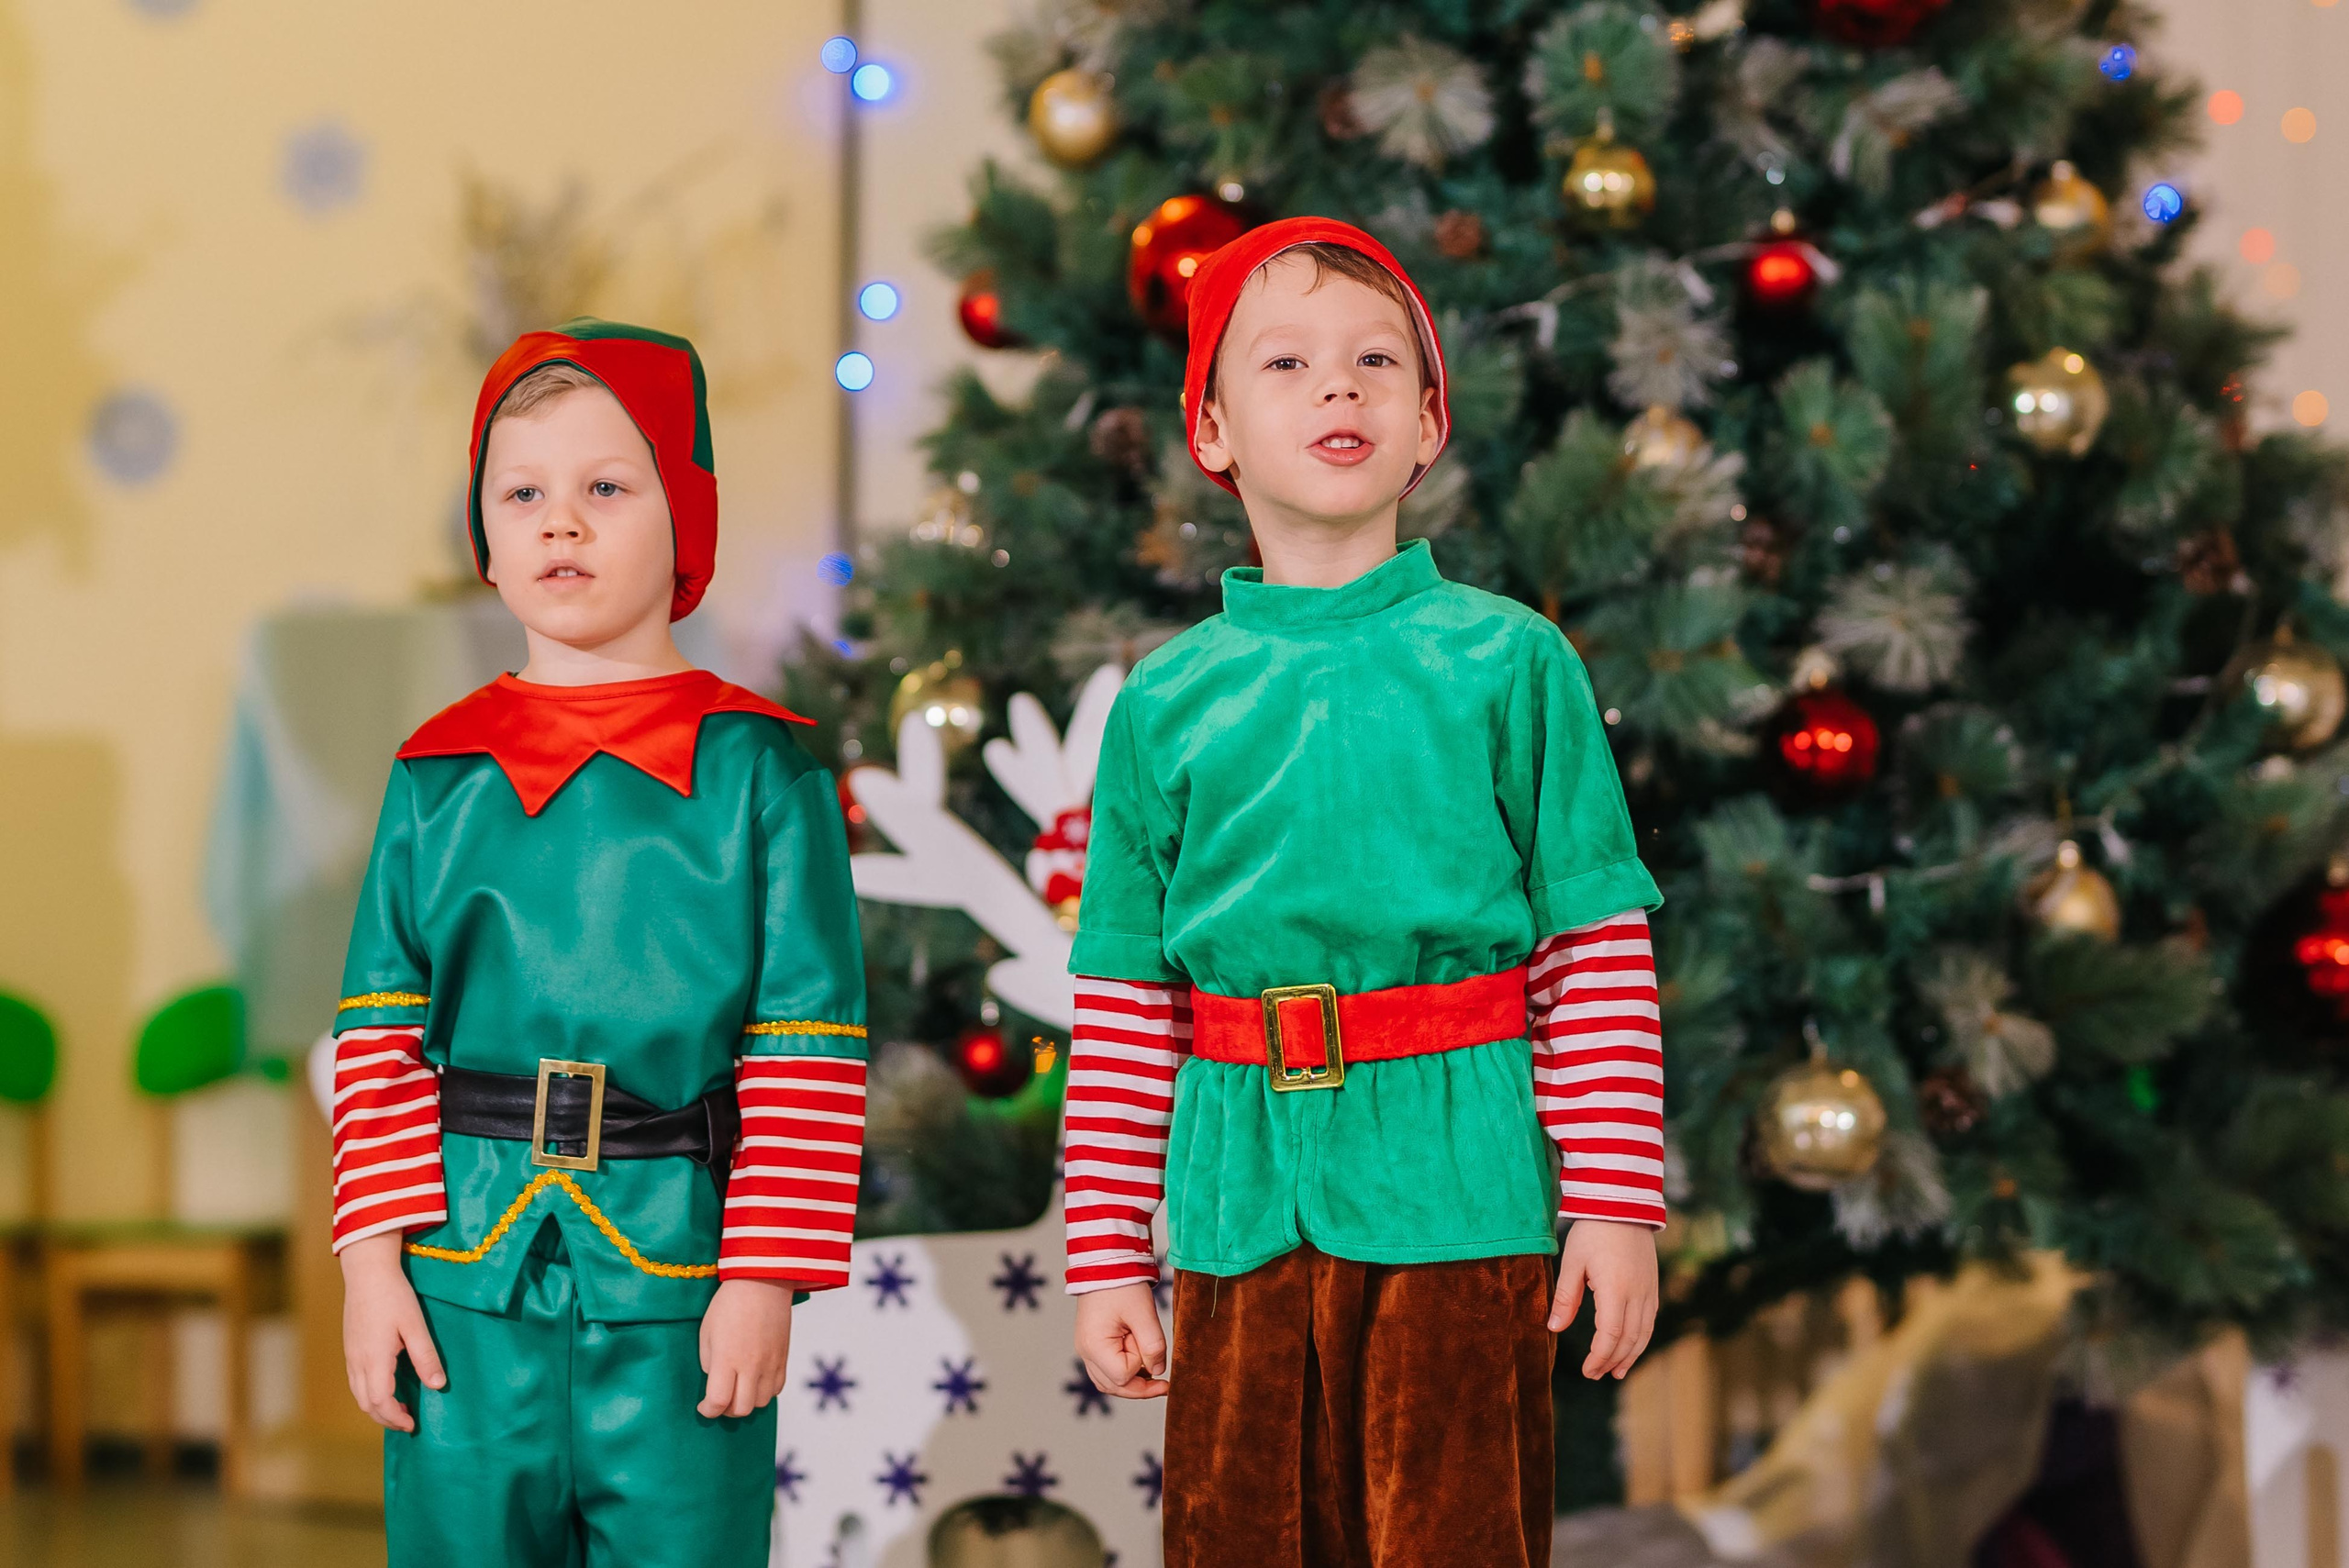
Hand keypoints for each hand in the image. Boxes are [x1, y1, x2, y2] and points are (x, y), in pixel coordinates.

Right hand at [340, 1232, 444, 1431]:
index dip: (395, 1418)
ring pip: (358, 1393)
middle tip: (408, 1422)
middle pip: (366, 1403)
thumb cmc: (394, 1296)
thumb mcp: (415, 1326)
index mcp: (374, 1360)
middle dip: (386, 1417)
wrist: (367, 1272)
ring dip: (377, 1406)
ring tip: (400, 1408)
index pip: (380, 1402)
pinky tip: (386, 1387)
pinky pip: (356, 1381)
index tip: (413, 1424)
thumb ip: (426, 1357)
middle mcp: (357, 1362)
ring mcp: (351, 1355)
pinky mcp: (350, 1347)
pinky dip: (369, 1393)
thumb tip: (438, 1386)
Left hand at [698, 1278, 795, 1417]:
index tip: (703, 1406)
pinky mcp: (783, 1359)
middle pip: (741, 1409)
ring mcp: (770, 1363)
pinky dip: (763, 1392)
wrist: (762, 1282)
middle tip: (720, 1399)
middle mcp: (751, 1366)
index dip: (708, 1410)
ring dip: (746, 1402)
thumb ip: (709, 1362)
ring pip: (760, 1403)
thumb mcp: (706, 1332)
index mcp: (727, 1358)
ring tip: (738, 1390)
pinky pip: (776, 1389)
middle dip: (726, 1410)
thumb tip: (715, 1380)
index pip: (718, 1402)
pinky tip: (755, 1381)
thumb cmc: (728, 1304)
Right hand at [1074, 1282, 1169, 1399]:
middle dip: (1140, 1387)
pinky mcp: (1092, 1343)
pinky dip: (1124, 1371)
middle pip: (1113, 1386)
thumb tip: (1158, 1371)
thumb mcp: (1143, 1313)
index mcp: (1094, 1346)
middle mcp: (1085, 1352)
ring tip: (1151, 1370)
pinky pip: (1106, 1369)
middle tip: (1164, 1384)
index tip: (1146, 1342)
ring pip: (1109, 1382)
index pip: (1123, 1376)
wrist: (1105, 1263)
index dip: (1140, 1366)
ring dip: (1132, 1382)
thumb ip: (1153, 1345)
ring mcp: (1086, 1349)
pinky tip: (1139, 1361)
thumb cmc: (1122, 1285)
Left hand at [1550, 1218, 1659, 1379]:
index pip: (1610, 1335)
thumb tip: (1553, 1328)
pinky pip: (1649, 1320)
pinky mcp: (1652, 1285)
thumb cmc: (1593, 1231)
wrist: (1623, 1204)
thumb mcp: (1572, 1262)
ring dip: (1630, 1355)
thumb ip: (1566, 1297)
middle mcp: (1637, 1294)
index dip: (1599, 1357)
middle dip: (1612, 1361)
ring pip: (1644, 1333)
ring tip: (1616, 1372)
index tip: (1587, 1371)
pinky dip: (1641, 1339)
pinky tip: (1631, 1346)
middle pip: (1629, 1339)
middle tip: (1596, 1375)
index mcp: (1615, 1289)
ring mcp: (1648, 1290)